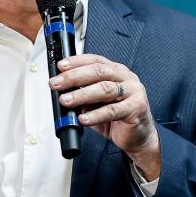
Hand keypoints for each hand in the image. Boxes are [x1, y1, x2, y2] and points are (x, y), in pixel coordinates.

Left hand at [49, 54, 160, 179]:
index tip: (60, 67)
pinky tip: (83, 119)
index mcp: (116, 71)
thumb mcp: (96, 102)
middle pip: (98, 72)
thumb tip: (62, 91)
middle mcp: (126, 78)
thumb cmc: (117, 116)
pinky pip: (112, 111)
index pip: (95, 60)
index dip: (77, 61)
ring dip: (82, 95)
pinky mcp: (136, 108)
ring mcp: (133, 91)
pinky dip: (95, 115)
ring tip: (66, 101)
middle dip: (74, 77)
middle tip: (57, 83)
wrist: (138, 136)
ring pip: (105, 89)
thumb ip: (83, 93)